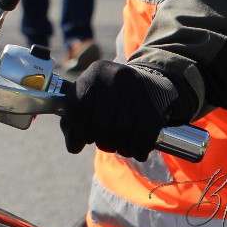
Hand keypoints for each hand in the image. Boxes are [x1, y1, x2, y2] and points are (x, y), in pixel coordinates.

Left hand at [60, 60, 178, 160]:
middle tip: (106, 144)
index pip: (77, 107)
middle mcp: (112, 77)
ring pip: (123, 132)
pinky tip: (137, 151)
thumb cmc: (108, 97)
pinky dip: (140, 148)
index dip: (80, 129)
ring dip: (122, 148)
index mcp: (92, 74)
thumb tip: (74, 147)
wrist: (146, 82)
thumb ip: (74, 123)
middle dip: (103, 142)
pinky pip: (145, 134)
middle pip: (101, 124)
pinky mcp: (152, 102)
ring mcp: (134, 88)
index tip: (87, 136)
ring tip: (121, 148)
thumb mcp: (88, 101)